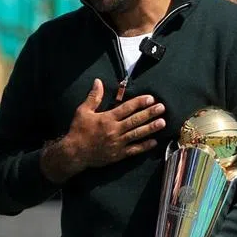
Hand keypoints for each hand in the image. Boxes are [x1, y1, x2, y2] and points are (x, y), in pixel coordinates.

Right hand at [43, 79, 164, 181]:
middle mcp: (114, 130)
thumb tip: (98, 81)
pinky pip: (134, 150)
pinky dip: (144, 146)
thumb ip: (93, 97)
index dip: (139, 102)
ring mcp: (118, 143)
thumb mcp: (82, 111)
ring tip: (162, 122)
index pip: (126, 108)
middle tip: (161, 108)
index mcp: (107, 118)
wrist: (74, 153)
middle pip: (135, 120)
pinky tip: (154, 142)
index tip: (150, 98)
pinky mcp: (118, 154)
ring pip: (137, 134)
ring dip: (150, 128)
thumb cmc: (78, 131)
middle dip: (149, 113)